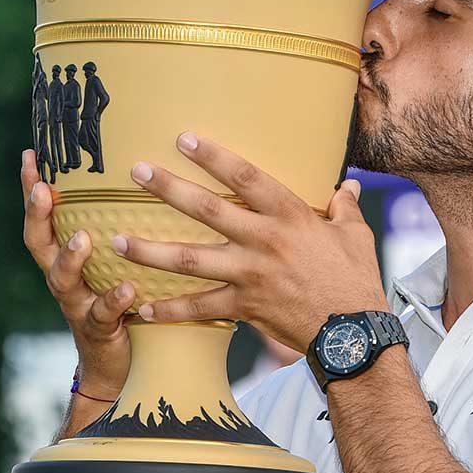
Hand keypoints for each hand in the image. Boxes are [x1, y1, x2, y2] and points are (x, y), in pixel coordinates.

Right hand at [21, 150, 134, 397]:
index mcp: (66, 256)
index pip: (43, 217)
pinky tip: (128, 287)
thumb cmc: (124, 300)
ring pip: (62, 279)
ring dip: (70, 257)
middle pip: (39, 243)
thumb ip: (122, 229)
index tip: (30, 155)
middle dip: (37, 215)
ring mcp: (78, 304)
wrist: (120, 364)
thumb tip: (148, 177)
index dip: (32, 188)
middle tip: (43, 190)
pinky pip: (102, 314)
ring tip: (82, 238)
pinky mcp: (99, 330)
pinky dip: (113, 299)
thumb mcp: (117, 262)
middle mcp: (65, 278)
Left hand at [110, 132, 388, 351]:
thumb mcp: (356, 237)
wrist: (353, 334)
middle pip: (207, 210)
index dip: (215, 156)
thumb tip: (349, 186)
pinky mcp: (244, 307)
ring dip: (150, 250)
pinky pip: (200, 308)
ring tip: (116, 240)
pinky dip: (170, 311)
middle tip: (136, 172)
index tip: (184, 138)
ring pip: (190, 260)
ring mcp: (249, 275)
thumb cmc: (356, 281)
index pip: (247, 177)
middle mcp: (264, 241)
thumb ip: (345, 208)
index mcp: (291, 217)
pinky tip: (143, 309)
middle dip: (169, 189)